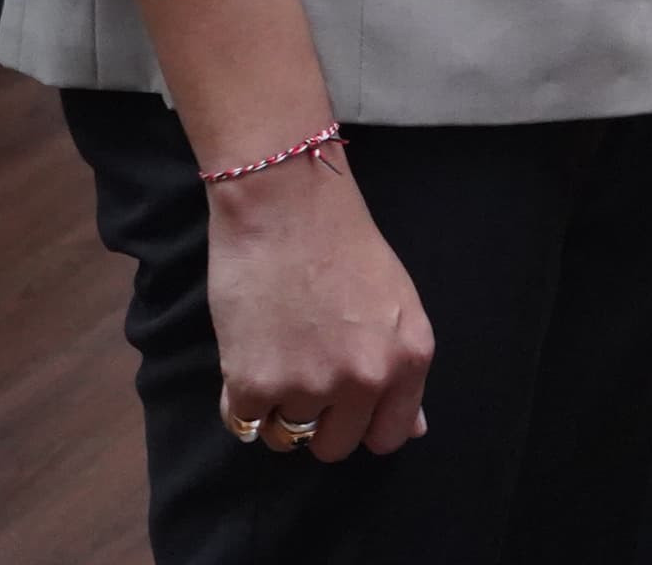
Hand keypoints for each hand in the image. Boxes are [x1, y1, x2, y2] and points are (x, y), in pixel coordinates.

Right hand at [204, 153, 432, 463]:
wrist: (285, 205)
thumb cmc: (343, 243)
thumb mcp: (396, 303)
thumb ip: (402, 368)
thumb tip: (411, 429)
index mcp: (409, 357)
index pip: (389, 436)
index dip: (362, 424)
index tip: (345, 407)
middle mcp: (365, 378)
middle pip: (335, 446)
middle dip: (318, 422)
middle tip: (303, 375)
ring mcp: (310, 385)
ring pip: (286, 436)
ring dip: (277, 406)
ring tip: (275, 353)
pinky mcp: (255, 385)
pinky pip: (244, 422)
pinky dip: (240, 398)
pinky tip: (248, 353)